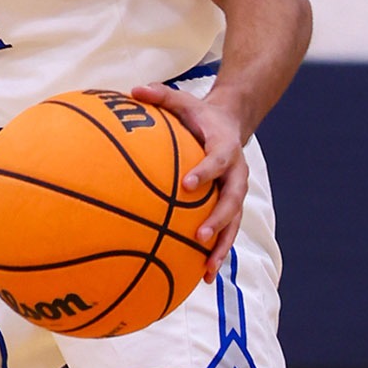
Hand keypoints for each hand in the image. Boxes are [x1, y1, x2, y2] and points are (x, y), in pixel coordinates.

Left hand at [131, 81, 248, 282]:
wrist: (230, 124)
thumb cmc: (198, 115)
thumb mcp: (182, 101)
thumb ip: (160, 96)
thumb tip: (132, 90)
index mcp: (224, 148)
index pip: (217, 161)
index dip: (205, 172)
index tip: (188, 185)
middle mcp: (235, 174)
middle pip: (232, 200)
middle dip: (219, 219)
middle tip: (200, 235)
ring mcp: (235, 193)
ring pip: (234, 223)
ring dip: (222, 247)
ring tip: (207, 270)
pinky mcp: (230, 207)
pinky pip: (226, 232)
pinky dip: (216, 253)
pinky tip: (202, 277)